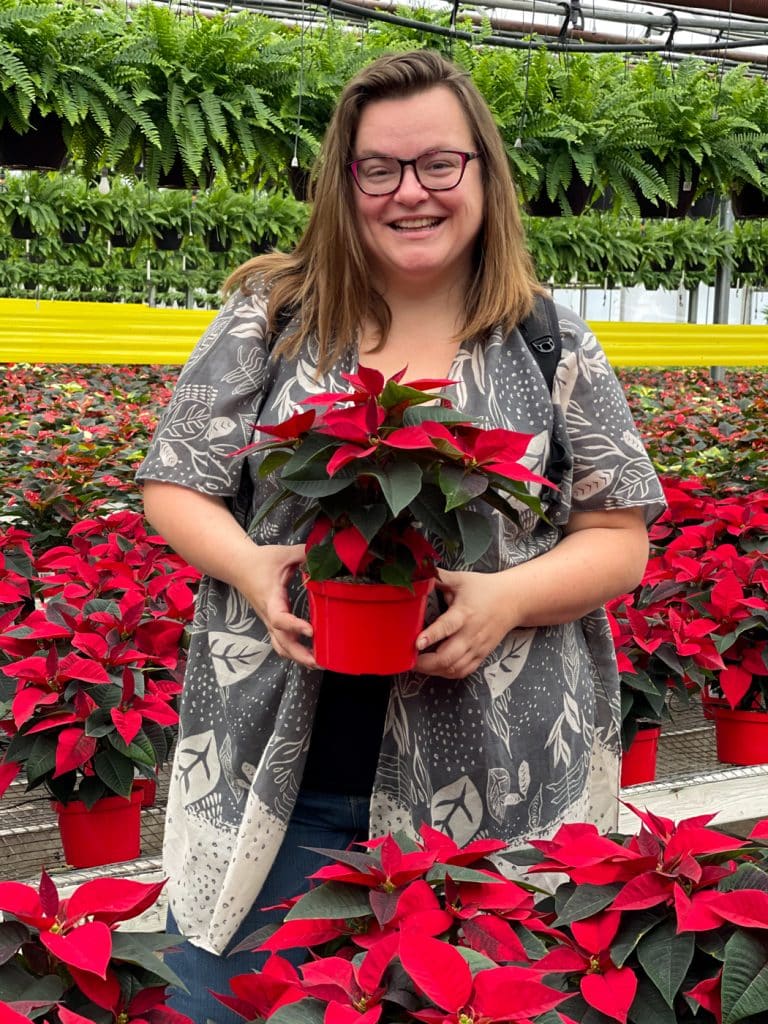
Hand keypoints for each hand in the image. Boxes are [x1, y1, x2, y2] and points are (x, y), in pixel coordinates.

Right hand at [238, 544, 317, 668]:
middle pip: (281, 642)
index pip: (280, 618)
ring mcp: (270, 622)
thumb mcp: (283, 553)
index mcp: (271, 599)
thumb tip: (324, 553)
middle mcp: (269, 615)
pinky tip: (310, 656)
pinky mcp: (272, 623)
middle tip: (320, 661)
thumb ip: (304, 553)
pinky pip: (281, 643)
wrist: (240, 567)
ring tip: (318, 663)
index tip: (311, 631)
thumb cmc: (261, 561)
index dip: (295, 626)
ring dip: (297, 657)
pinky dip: (294, 653)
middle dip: (300, 654)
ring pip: (281, 647)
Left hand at [414, 569, 518, 678]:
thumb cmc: (485, 589)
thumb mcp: (460, 579)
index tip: (417, 643)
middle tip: (409, 659)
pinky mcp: (481, 655)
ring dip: (434, 670)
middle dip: (426, 663)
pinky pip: (463, 671)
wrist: (513, 600)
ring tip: (418, 665)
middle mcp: (471, 634)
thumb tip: (417, 574)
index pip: (447, 627)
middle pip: (448, 657)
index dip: (431, 636)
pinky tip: (436, 669)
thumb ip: (438, 578)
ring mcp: (476, 647)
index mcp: (464, 613)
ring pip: (454, 668)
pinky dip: (447, 673)